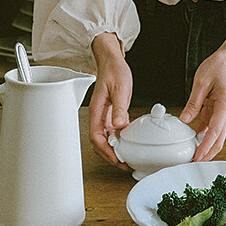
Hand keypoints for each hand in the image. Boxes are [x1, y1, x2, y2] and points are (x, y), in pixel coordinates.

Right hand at [89, 32, 131, 169]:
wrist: (112, 61)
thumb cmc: (114, 71)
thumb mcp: (120, 88)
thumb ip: (119, 108)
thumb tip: (119, 125)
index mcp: (97, 111)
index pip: (96, 137)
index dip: (105, 150)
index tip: (117, 158)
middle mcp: (98, 115)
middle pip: (99, 142)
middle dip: (109, 155)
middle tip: (123, 164)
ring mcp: (104, 115)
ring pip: (105, 139)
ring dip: (114, 150)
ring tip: (126, 158)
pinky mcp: (111, 113)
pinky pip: (112, 131)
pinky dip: (119, 140)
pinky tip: (128, 142)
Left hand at [180, 49, 225, 161]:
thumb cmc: (217, 68)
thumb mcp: (201, 83)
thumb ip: (193, 103)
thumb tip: (185, 120)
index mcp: (224, 106)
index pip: (215, 132)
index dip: (205, 147)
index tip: (197, 157)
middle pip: (218, 141)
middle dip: (206, 154)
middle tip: (192, 164)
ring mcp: (223, 115)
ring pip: (215, 138)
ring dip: (205, 148)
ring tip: (191, 156)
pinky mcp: (217, 114)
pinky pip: (210, 130)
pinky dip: (202, 138)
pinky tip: (192, 142)